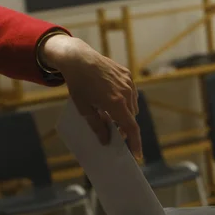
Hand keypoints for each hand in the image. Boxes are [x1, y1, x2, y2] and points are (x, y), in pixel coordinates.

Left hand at [40, 34, 141, 157]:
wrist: (78, 58)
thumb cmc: (78, 85)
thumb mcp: (84, 109)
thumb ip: (97, 126)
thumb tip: (106, 141)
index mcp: (116, 103)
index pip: (131, 128)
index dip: (135, 143)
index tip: (137, 155)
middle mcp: (126, 93)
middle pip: (132, 119)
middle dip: (125, 129)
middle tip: (115, 134)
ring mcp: (128, 82)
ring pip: (133, 107)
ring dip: (125, 114)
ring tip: (111, 115)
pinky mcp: (127, 75)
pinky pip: (131, 94)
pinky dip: (125, 101)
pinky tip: (113, 100)